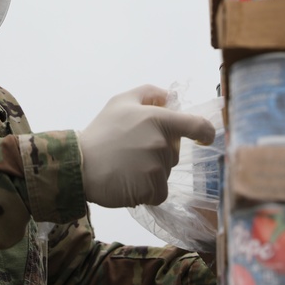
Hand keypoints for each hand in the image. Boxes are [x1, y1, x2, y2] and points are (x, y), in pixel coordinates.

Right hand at [78, 84, 215, 208]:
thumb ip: (148, 93)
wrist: (78, 164)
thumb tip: (169, 96)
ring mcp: (158, 167)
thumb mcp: (120, 101)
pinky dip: (148, 191)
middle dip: (160, 153)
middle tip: (133, 152)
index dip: (205, 133)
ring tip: (127, 168)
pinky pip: (160, 192)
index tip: (204, 138)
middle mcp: (162, 143)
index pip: (197, 126)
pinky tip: (130, 183)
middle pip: (175, 153)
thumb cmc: (100, 132)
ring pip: (165, 173)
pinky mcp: (151, 188)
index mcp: (159, 119)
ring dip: (151, 173)